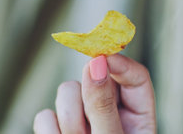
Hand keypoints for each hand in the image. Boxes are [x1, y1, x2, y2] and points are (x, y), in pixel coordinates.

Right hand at [33, 53, 155, 133]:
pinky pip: (44, 117)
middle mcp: (110, 112)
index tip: (101, 56)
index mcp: (138, 116)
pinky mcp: (56, 129)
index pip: (134, 75)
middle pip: (96, 76)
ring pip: (67, 92)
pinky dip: (50, 132)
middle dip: (87, 95)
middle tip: (90, 123)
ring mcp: (82, 120)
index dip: (119, 61)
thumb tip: (95, 62)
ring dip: (70, 118)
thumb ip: (104, 105)